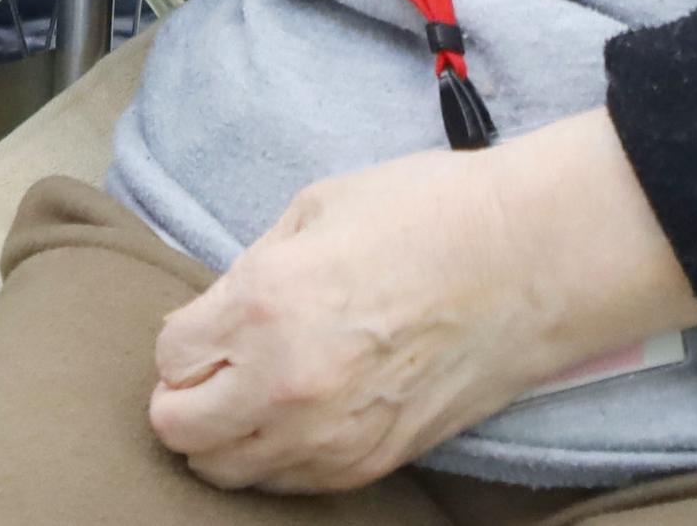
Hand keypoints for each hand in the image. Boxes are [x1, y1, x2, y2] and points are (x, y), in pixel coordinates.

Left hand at [147, 111, 696, 491]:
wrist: (527, 263)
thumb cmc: (424, 215)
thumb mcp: (312, 211)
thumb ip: (250, 271)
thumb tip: (216, 315)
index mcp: (262, 306)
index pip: (169, 357)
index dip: (183, 337)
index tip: (208, 323)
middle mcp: (285, 386)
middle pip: (179, 430)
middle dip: (184, 395)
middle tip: (214, 365)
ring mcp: (331, 436)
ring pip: (227, 472)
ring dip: (223, 436)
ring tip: (253, 393)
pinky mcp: (373, 463)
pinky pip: (289, 485)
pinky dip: (275, 457)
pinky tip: (297, 416)